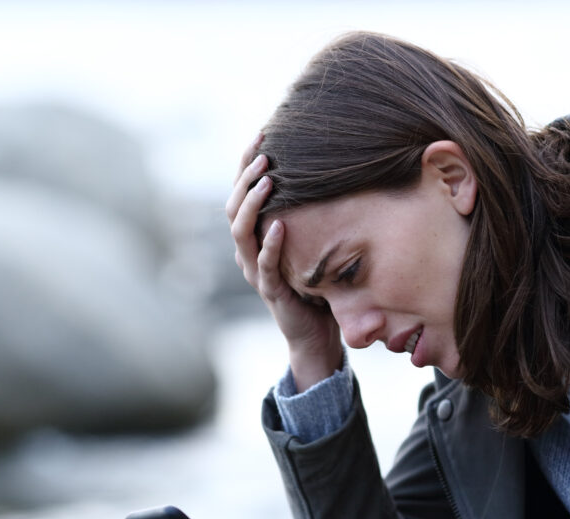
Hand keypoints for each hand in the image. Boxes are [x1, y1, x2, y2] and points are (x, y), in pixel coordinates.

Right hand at [227, 134, 342, 389]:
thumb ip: (313, 211)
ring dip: (253, 204)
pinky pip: (264, 265)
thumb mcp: (314, 239)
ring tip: (268, 180)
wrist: (317, 333)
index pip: (242, 193)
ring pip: (241, 232)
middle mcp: (248, 251)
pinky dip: (270, 245)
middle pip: (234, 207)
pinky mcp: (270, 291)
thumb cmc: (317, 283)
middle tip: (264, 153)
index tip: (262, 134)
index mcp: (254, 236)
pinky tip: (280, 225)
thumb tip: (335, 165)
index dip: (246, 164)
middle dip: (246, 177)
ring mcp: (255, 271)